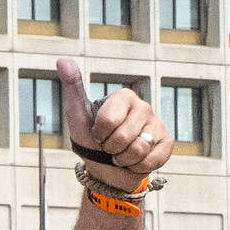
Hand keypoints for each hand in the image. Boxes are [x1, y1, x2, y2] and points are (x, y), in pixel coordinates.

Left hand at [58, 59, 172, 182]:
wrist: (106, 169)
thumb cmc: (90, 140)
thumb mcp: (77, 115)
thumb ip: (72, 87)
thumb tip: (62, 60)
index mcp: (124, 97)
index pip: (108, 121)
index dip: (99, 134)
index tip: (97, 134)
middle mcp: (143, 107)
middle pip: (122, 138)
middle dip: (110, 150)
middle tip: (109, 147)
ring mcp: (157, 124)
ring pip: (138, 150)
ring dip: (123, 160)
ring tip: (121, 154)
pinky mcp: (167, 142)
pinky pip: (151, 160)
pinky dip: (138, 167)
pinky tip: (135, 161)